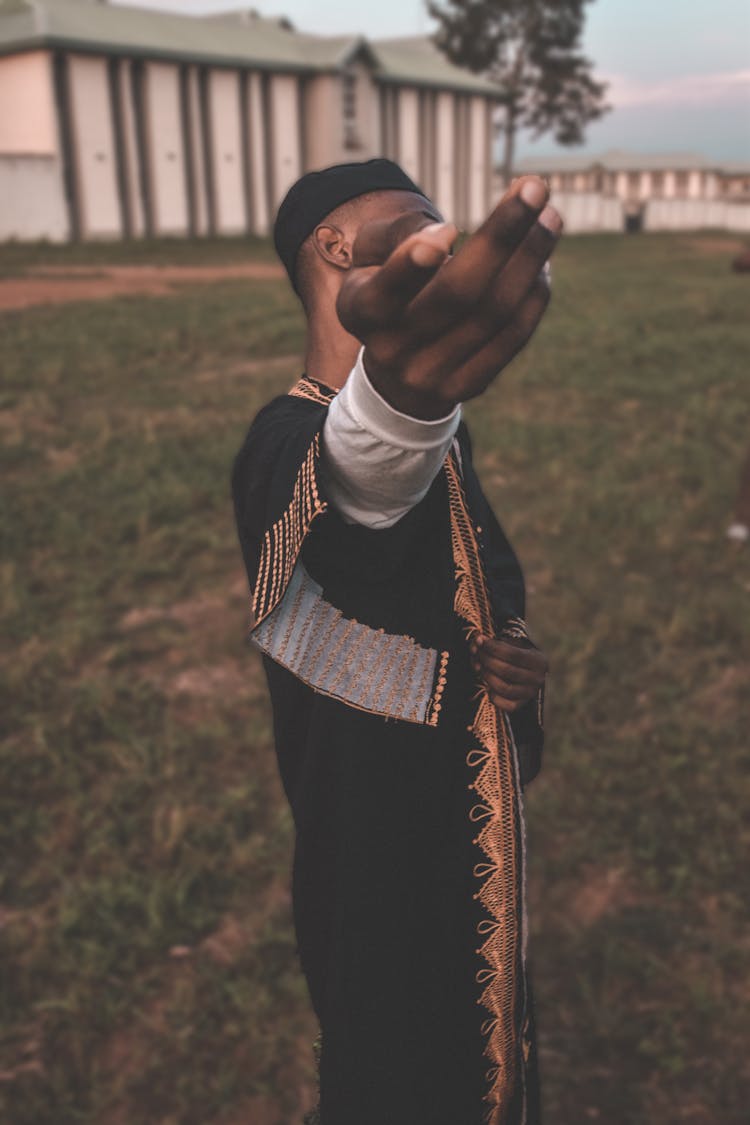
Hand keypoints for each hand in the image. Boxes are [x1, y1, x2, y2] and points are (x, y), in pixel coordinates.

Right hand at [336, 177, 561, 419]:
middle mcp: (392, 350)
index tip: (448, 228)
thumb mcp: (373, 255)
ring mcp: (431, 375)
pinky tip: (541, 261)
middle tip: (535, 188)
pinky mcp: (465, 387)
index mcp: (360, 311)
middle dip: (501, 237)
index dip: (413, 264)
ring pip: (493, 314)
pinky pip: (511, 338)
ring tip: (549, 218)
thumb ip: (399, 233)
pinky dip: (533, 296)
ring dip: (529, 259)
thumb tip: (446, 238)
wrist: (396, 370)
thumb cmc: (388, 289)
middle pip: (456, 295)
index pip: (385, 292)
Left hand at [469, 633, 547, 712]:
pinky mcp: (520, 705)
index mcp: (539, 661)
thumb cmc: (518, 655)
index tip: (481, 641)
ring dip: (486, 675)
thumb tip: (478, 641)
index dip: (493, 648)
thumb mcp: (513, 645)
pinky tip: (488, 685)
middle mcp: (537, 679)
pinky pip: (503, 704)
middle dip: (487, 660)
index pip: (513, 654)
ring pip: (503, 688)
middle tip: (477, 653)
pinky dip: (492, 695)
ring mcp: (529, 694)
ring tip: (479, 666)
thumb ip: (495, 643)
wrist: (529, 673)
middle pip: (506, 670)